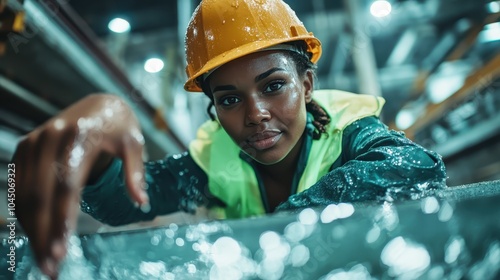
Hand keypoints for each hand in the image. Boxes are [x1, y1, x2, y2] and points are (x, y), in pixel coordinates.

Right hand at [12, 94, 148, 277]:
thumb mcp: (134, 144)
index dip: (62, 219)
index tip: (62, 250)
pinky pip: (17, 185)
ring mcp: (34, 142)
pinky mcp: (24, 147)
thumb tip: (141, 202)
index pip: (67, 185)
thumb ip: (135, 172)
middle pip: (41, 195)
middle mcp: (51, 138)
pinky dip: (23, 212)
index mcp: (80, 136)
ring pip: (24, 194)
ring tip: (43, 259)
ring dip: (31, 229)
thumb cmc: (119, 127)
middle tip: (50, 267)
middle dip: (43, 234)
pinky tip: (33, 234)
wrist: (99, 104)